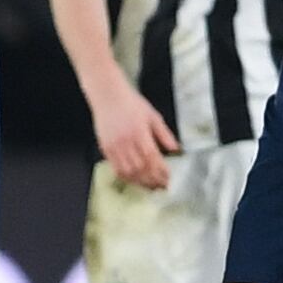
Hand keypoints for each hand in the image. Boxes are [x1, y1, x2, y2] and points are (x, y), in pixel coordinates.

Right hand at [86, 78, 176, 193]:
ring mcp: (114, 146)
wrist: (107, 95)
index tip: (169, 179)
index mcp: (140, 133)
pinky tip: (134, 180)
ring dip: (140, 182)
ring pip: (128, 171)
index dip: (161, 172)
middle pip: (140, 168)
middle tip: (161, 187)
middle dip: (152, 180)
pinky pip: (115, 168)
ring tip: (149, 186)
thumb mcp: (153, 115)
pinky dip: (126, 177)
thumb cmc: (132, 103)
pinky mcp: (105, 148)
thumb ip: (164, 134)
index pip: (152, 158)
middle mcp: (126, 142)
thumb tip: (176, 149)